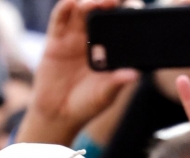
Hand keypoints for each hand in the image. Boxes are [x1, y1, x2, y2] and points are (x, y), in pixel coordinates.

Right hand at [16, 0, 137, 145]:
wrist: (57, 115)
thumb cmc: (85, 105)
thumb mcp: (104, 95)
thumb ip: (117, 83)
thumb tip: (135, 74)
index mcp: (109, 47)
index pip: (121, 22)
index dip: (127, 10)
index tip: (134, 7)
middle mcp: (93, 38)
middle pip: (101, 10)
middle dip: (107, 1)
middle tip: (112, 0)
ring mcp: (73, 38)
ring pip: (81, 10)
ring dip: (87, 1)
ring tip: (93, 3)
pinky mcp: (55, 41)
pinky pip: (59, 19)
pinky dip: (65, 8)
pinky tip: (71, 3)